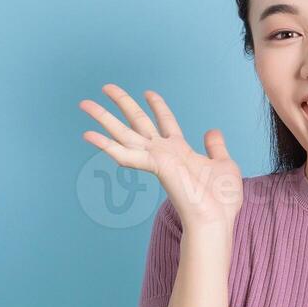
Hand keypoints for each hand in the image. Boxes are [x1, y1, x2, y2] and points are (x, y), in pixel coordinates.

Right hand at [79, 83, 242, 227]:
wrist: (217, 220)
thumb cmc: (221, 201)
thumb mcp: (223, 165)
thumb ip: (215, 147)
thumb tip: (212, 131)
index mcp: (180, 151)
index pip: (166, 122)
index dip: (158, 106)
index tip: (149, 92)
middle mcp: (164, 153)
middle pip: (138, 121)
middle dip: (122, 103)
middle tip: (105, 86)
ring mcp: (156, 159)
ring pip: (124, 133)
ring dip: (103, 117)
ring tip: (84, 103)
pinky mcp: (153, 165)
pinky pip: (123, 153)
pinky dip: (105, 144)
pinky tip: (87, 135)